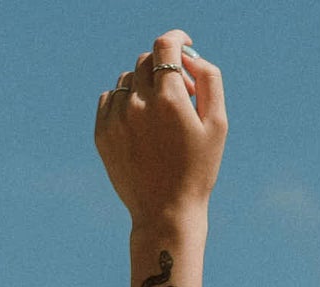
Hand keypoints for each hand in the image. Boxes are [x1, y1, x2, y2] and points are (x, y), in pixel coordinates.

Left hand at [94, 30, 226, 226]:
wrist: (166, 213)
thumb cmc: (198, 171)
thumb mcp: (217, 127)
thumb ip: (210, 82)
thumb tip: (190, 56)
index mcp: (169, 99)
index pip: (165, 46)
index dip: (176, 39)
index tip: (184, 43)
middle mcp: (138, 102)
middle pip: (146, 61)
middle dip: (165, 69)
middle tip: (182, 94)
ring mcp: (116, 116)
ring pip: (127, 79)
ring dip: (144, 86)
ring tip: (161, 115)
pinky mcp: (102, 131)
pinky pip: (110, 98)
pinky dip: (126, 102)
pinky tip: (142, 126)